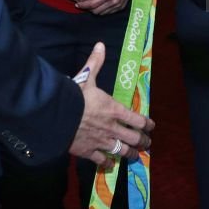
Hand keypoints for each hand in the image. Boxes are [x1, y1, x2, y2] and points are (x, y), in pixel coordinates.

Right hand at [68, 43, 152, 165]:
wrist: (58, 115)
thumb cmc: (74, 96)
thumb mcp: (86, 77)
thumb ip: (95, 63)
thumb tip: (100, 44)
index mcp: (114, 109)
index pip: (137, 119)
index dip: (147, 124)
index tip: (151, 126)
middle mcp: (112, 127)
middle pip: (134, 138)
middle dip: (143, 141)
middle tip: (147, 143)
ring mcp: (102, 141)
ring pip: (122, 151)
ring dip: (131, 153)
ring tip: (135, 155)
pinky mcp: (89, 152)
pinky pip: (102, 161)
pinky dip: (108, 163)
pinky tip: (110, 164)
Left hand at [77, 0, 131, 14]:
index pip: (93, 4)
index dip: (84, 5)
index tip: (77, 4)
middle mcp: (113, 1)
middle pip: (97, 10)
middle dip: (88, 8)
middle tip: (83, 4)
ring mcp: (118, 5)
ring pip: (102, 13)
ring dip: (95, 10)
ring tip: (90, 4)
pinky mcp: (120, 7)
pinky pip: (108, 12)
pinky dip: (102, 10)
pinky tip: (99, 5)